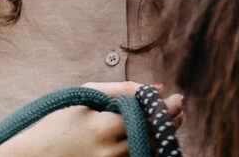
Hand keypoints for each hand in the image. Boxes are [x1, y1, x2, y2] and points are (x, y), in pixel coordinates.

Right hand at [0, 81, 182, 155]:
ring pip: (150, 151)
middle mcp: (111, 151)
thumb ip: (120, 90)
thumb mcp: (86, 97)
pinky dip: (151, 148)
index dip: (168, 108)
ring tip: (169, 120)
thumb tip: (154, 87)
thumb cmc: (59, 121)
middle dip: (171, 120)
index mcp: (103, 126)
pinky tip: (153, 136)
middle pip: (155, 136)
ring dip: (164, 135)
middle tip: (179, 107)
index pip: (148, 116)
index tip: (178, 98)